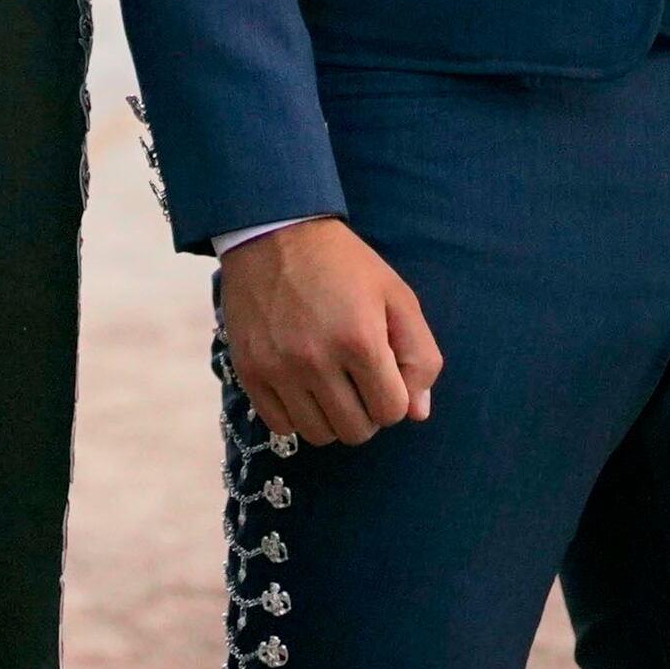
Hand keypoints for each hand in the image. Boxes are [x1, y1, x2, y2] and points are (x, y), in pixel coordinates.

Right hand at [216, 217, 443, 446]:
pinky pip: (280, 425)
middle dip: (366, 413)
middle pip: (355, 431)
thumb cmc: (344, 265)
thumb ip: (419, 355)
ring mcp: (279, 369)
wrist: (274, 234)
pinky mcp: (250, 371)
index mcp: (360, 340)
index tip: (383, 376)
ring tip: (330, 386)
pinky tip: (302, 388)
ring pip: (318, 434)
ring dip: (332, 418)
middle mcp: (317, 361)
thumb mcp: (397, 296)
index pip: (391, 412)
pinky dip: (297, 416)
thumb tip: (417, 413)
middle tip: (358, 383)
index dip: (394, 399)